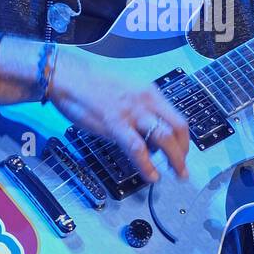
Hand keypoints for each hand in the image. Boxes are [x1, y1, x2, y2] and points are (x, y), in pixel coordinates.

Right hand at [49, 47, 189, 182]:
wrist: (69, 77)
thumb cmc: (93, 84)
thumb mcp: (126, 91)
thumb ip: (140, 110)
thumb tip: (147, 132)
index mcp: (149, 92)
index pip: (177, 117)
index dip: (184, 139)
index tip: (183, 152)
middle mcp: (145, 101)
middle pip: (177, 128)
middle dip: (184, 152)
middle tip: (182, 168)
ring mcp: (131, 112)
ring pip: (164, 138)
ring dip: (174, 160)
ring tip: (176, 174)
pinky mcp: (115, 124)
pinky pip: (137, 148)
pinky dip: (147, 165)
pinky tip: (151, 175)